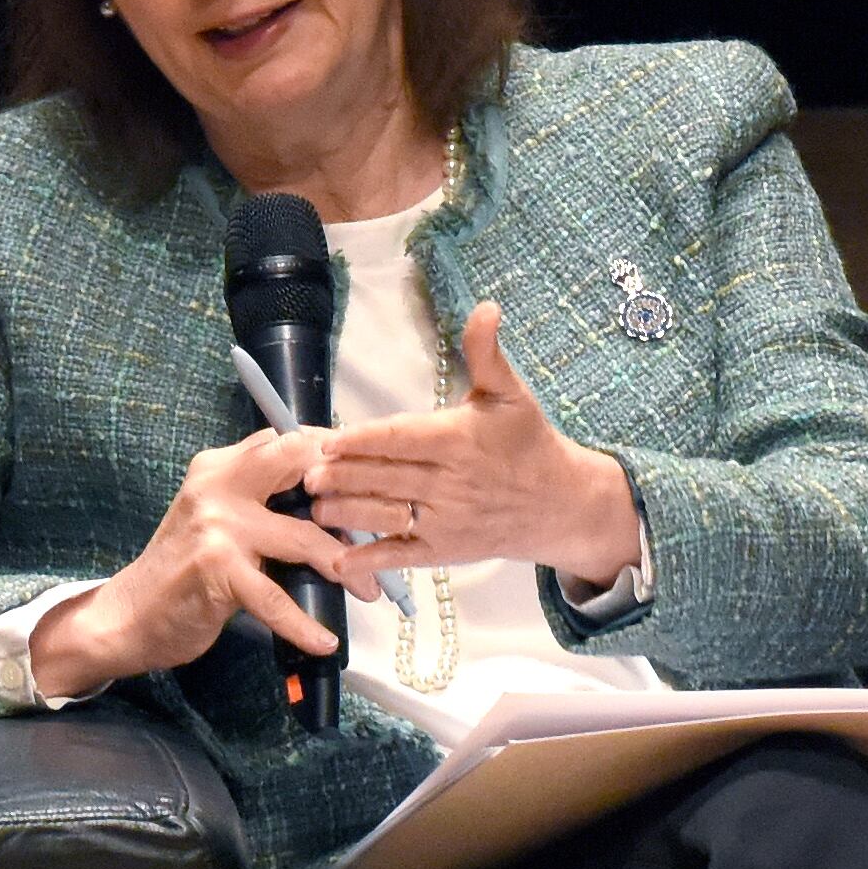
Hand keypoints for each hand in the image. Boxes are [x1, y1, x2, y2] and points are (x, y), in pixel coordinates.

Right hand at [29, 428, 377, 694]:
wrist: (128, 615)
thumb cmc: (184, 573)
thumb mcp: (218, 519)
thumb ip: (262, 500)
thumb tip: (334, 501)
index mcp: (221, 465)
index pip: (289, 440)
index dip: (336, 456)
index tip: (372, 478)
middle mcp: (219, 483)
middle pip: (301, 462)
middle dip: (350, 489)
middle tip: (387, 521)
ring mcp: (217, 524)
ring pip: (303, 534)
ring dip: (345, 565)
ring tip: (370, 590)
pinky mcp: (216, 568)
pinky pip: (275, 598)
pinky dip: (304, 623)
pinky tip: (325, 641)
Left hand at [305, 300, 641, 594]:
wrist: (561, 504)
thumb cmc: (528, 443)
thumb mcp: (512, 394)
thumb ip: (487, 353)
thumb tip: (485, 307)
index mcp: (459, 440)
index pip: (402, 439)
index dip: (363, 440)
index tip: (330, 440)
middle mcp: (450, 483)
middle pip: (386, 478)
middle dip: (343, 476)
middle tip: (306, 473)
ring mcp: (447, 521)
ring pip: (388, 516)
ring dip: (348, 513)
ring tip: (315, 506)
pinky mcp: (446, 550)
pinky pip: (404, 555)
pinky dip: (372, 561)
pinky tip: (341, 560)